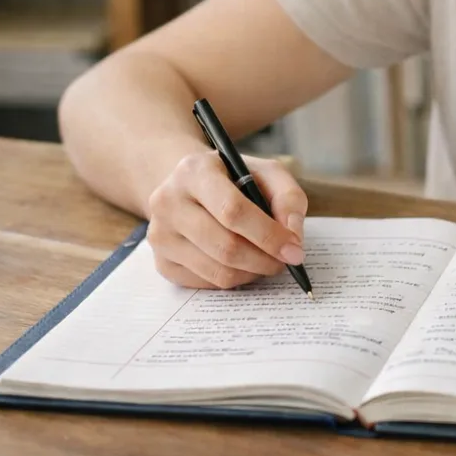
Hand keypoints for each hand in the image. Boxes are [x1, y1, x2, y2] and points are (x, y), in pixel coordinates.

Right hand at [145, 147, 307, 288]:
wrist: (186, 186)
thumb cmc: (232, 178)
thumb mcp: (265, 172)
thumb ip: (288, 197)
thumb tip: (293, 236)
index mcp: (194, 171)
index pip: (232, 210)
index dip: (268, 235)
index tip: (295, 250)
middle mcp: (168, 202)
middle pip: (225, 246)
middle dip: (265, 259)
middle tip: (286, 261)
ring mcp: (160, 235)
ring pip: (217, 271)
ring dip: (252, 272)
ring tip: (267, 260)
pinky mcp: (161, 262)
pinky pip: (206, 284)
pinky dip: (233, 279)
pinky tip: (243, 263)